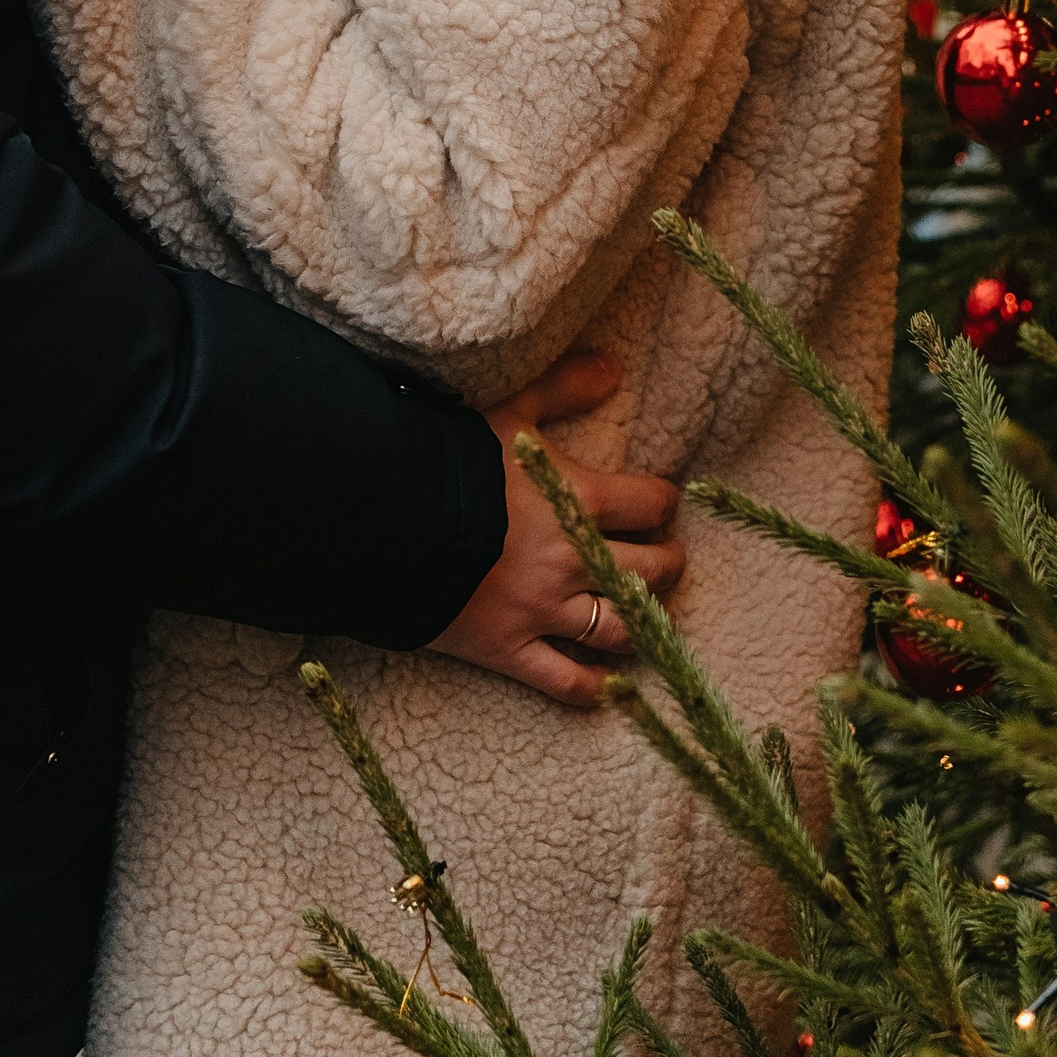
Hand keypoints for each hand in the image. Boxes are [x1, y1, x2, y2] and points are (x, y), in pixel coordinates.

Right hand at [428, 351, 682, 708]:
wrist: (388, 516)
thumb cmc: (451, 455)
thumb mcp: (510, 407)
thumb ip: (564, 386)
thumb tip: (614, 367)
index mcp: (580, 501)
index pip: (651, 504)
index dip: (662, 501)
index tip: (661, 500)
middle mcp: (574, 561)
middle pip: (650, 572)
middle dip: (667, 563)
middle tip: (666, 555)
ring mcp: (543, 611)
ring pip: (618, 630)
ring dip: (643, 623)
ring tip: (647, 612)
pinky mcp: (509, 648)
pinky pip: (562, 682)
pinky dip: (589, 688)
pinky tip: (605, 687)